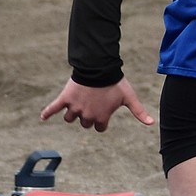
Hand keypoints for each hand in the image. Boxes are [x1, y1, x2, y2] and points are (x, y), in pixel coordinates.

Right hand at [40, 77, 154, 131]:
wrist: (100, 68)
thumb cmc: (116, 83)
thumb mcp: (129, 98)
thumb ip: (139, 112)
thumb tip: (152, 123)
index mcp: (101, 117)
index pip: (100, 127)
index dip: (102, 120)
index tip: (105, 111)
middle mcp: (86, 115)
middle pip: (84, 123)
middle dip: (88, 116)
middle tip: (94, 103)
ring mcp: (74, 107)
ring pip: (70, 118)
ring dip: (73, 114)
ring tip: (79, 103)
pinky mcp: (64, 99)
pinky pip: (53, 108)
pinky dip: (47, 113)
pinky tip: (43, 117)